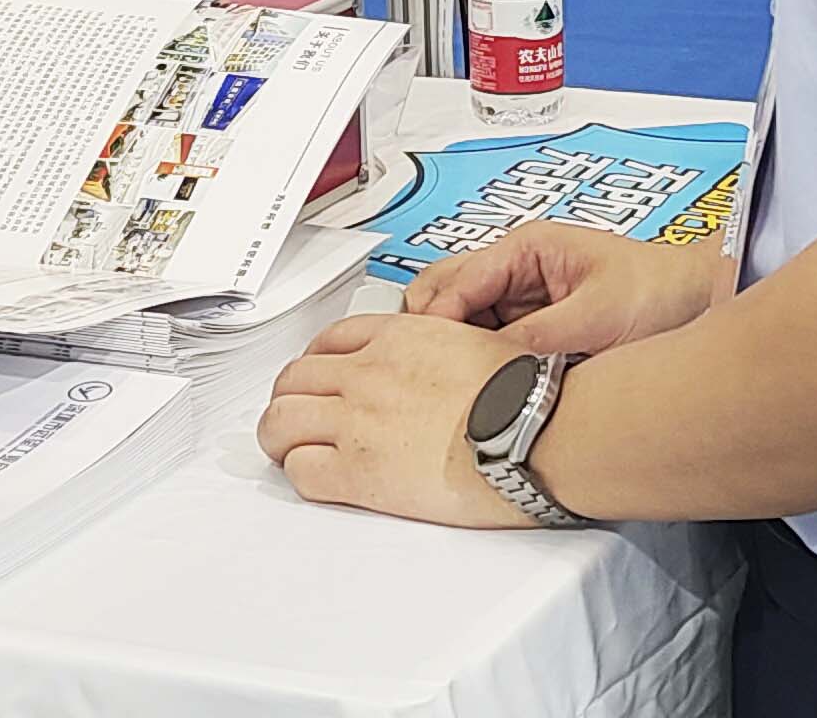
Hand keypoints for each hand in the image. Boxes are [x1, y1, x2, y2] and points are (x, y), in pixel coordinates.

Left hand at [256, 312, 532, 528]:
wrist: (537, 431)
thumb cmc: (527, 396)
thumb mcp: (483, 341)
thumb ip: (448, 345)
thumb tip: (453, 360)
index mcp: (399, 337)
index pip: (330, 339)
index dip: (316, 361)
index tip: (319, 377)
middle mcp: (368, 373)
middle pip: (294, 378)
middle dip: (289, 397)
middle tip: (296, 415)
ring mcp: (358, 421)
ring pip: (281, 421)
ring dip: (279, 436)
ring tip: (288, 450)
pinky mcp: (360, 471)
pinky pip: (302, 472)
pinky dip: (299, 475)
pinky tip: (314, 479)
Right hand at [407, 223, 723, 354]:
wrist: (702, 301)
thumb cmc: (660, 290)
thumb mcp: (596, 316)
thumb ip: (539, 337)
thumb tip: (490, 364)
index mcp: (526, 249)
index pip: (456, 281)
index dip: (437, 321)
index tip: (428, 357)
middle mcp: (516, 270)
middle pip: (444, 295)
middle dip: (432, 330)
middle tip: (432, 371)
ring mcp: (522, 299)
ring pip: (462, 323)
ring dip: (457, 349)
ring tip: (459, 384)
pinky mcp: (534, 327)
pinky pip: (490, 344)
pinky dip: (481, 362)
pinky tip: (486, 385)